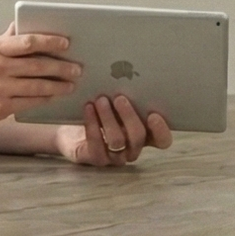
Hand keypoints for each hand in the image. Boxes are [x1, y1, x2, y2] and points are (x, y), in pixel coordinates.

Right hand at [0, 31, 81, 126]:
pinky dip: (44, 99)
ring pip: (37, 86)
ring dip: (58, 86)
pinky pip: (29, 102)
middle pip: (37, 65)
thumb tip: (20, 24)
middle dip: (61, 67)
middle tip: (76, 68)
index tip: (65, 44)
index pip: (28, 42)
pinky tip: (53, 96)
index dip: (50, 42)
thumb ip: (4, 39)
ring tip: (71, 84)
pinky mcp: (0, 107)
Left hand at [56, 93, 174, 166]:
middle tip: (119, 98)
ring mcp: (115, 157)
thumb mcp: (116, 102)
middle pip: (138, 137)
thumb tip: (132, 76)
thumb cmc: (100, 110)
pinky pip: (96, 145)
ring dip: (109, 118)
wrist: (72, 126)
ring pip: (117, 141)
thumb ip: (129, 96)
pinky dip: (92, 125)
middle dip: (129, 116)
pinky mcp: (95, 158)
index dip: (161, 130)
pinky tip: (88, 108)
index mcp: (145, 135)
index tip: (153, 115)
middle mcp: (132, 149)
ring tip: (101, 100)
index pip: (162, 140)